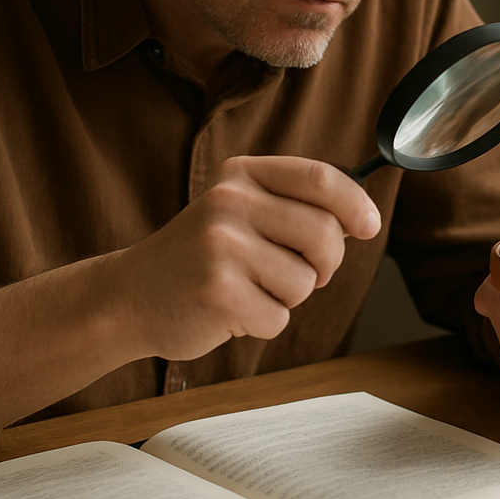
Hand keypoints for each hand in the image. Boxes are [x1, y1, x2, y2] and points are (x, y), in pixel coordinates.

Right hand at [104, 156, 381, 361]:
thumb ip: (292, 206)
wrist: (130, 297)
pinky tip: (230, 311)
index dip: (355, 204)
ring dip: (287, 297)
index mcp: (240, 175)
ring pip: (305, 282)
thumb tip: (362, 218)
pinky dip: (262, 323)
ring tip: (248, 289)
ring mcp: (221, 246)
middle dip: (325, 264)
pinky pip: (278, 318)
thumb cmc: (199, 258)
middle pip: (324, 234)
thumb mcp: (238, 211)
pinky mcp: (217, 292)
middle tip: (299, 274)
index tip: (369, 227)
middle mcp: (229, 202)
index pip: (320, 178)